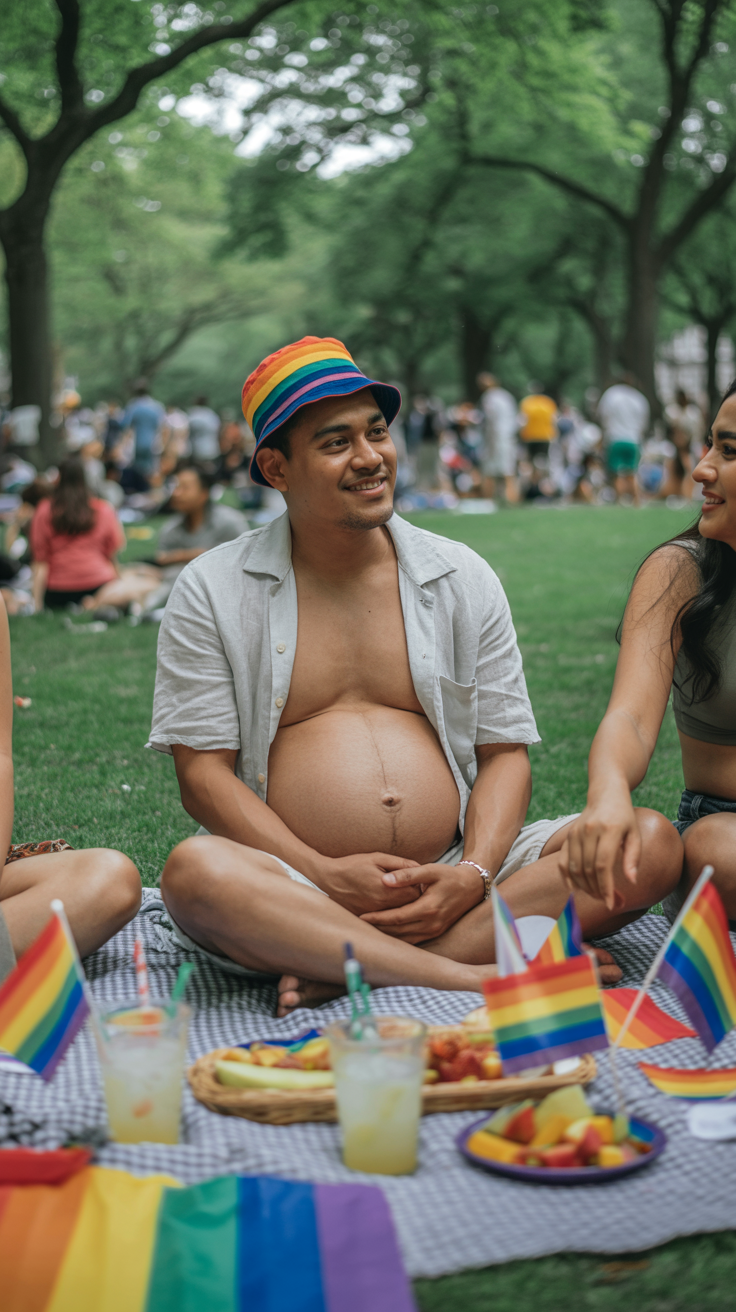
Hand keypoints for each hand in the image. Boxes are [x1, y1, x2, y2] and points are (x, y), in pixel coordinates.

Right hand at [319, 852, 422, 915]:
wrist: (328, 878)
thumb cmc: (353, 865)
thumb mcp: (377, 858)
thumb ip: (400, 863)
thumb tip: (419, 868)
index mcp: (386, 890)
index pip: (415, 894)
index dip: (417, 886)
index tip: (414, 880)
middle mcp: (381, 906)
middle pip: (409, 907)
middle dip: (412, 898)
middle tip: (408, 887)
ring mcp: (373, 915)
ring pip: (398, 916)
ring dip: (401, 907)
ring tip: (397, 895)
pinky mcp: (366, 920)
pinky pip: (385, 921)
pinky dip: (389, 914)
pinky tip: (385, 904)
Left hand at [359, 863, 482, 942]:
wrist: (471, 887)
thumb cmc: (449, 876)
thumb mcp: (429, 870)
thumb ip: (407, 874)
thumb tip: (384, 880)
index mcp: (428, 908)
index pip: (397, 917)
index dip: (378, 918)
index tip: (362, 916)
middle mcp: (431, 923)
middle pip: (398, 931)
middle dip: (378, 929)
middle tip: (360, 925)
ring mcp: (434, 931)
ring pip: (405, 939)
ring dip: (387, 936)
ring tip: (369, 930)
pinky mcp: (435, 933)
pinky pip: (413, 940)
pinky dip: (398, 938)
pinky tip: (387, 933)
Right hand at [559, 795, 639, 909]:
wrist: (605, 795)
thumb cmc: (624, 817)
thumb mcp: (635, 834)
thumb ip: (633, 858)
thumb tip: (631, 882)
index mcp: (610, 829)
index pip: (603, 865)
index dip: (606, 887)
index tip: (611, 904)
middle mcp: (589, 831)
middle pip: (588, 869)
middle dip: (597, 890)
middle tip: (607, 901)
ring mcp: (576, 833)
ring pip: (575, 868)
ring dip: (584, 887)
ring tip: (596, 895)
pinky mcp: (568, 836)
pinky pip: (563, 861)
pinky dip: (567, 878)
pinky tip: (575, 890)